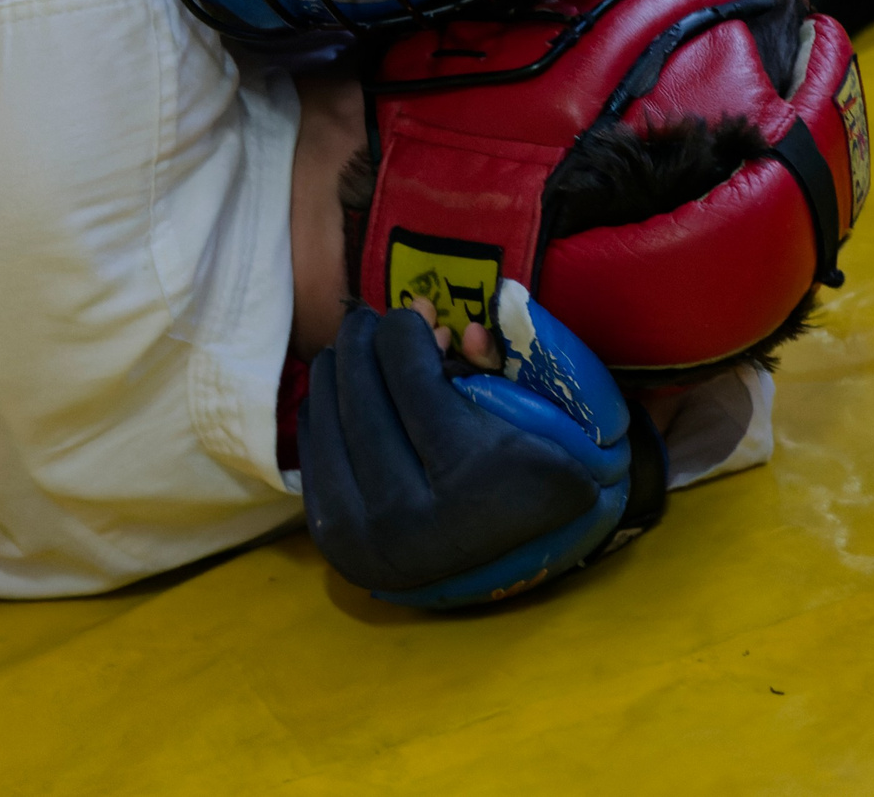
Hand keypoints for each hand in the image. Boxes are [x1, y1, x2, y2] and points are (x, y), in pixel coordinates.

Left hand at [300, 284, 631, 606]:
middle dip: (362, 341)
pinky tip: (340, 391)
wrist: (527, 558)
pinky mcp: (338, 548)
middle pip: (360, 397)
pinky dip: (321, 411)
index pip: (411, 376)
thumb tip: (445, 321)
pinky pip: (312, 455)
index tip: (415, 314)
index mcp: (484, 483)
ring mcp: (370, 543)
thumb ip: (516, 352)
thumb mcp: (561, 406)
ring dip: (336, 371)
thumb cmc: (552, 467)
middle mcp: (420, 524)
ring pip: (327, 423)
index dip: (404, 330)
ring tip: (355, 348)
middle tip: (371, 318)